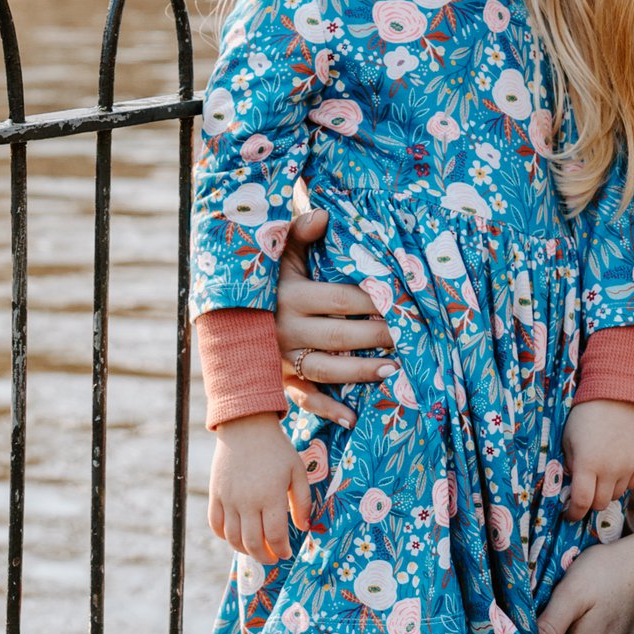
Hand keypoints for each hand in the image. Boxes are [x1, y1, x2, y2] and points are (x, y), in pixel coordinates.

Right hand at [208, 415, 310, 565]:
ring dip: (245, 550)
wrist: (246, 425)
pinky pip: (215, 524)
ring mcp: (228, 499)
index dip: (282, 550)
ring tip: (256, 549)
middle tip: (272, 557)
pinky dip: (225, 536)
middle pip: (253, 543)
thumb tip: (303, 528)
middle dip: (265, 556)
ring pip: (233, 538)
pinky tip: (236, 535)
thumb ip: (303, 501)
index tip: (287, 553)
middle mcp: (247, 501)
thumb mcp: (297, 471)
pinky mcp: (215, 494)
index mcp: (271, 496)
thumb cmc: (276, 448)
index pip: (275, 536)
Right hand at [275, 207, 396, 426]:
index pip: (338, 299)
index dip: (371, 301)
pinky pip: (302, 398)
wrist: (224, 315)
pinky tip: (353, 418)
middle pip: (337, 336)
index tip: (400, 299)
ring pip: (324, 369)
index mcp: (288, 295)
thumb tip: (324, 215)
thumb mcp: (277, 252)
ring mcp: (280, 358)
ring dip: (360, 372)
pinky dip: (327, 409)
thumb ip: (299, 232)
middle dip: (376, 336)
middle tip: (410, 335)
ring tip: (394, 370)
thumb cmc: (264, 278)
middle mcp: (283, 329)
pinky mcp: (278, 379)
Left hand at [562, 399, 633, 516]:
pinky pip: (632, 484)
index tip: (570, 515)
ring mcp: (628, 466)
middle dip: (589, 502)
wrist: (615, 396)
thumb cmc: (584, 417)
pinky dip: (622, 483)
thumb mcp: (567, 440)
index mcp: (587, 464)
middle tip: (584, 492)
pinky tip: (615, 471)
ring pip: (616, 495)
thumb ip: (570, 465)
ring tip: (600, 476)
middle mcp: (610, 470)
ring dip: (606, 491)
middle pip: (600, 503)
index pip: (582, 502)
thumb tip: (572, 485)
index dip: (574, 513)